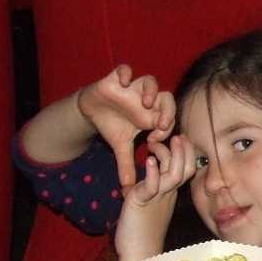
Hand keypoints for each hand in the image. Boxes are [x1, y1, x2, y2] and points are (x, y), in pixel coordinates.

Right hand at [78, 65, 176, 190]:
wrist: (92, 110)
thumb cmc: (112, 126)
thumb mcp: (120, 147)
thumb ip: (126, 166)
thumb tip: (127, 191)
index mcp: (152, 116)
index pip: (169, 119)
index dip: (166, 129)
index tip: (154, 140)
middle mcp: (146, 100)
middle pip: (167, 98)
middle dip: (167, 110)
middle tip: (161, 123)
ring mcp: (133, 88)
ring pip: (150, 81)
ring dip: (151, 91)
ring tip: (145, 103)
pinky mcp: (117, 78)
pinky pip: (125, 69)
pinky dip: (125, 73)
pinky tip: (123, 82)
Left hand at [113, 135, 197, 260]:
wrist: (138, 254)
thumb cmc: (142, 233)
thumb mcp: (150, 205)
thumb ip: (152, 190)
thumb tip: (151, 177)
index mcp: (169, 194)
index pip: (185, 169)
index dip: (186, 154)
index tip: (181, 140)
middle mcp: (167, 195)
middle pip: (185, 169)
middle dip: (184, 151)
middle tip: (179, 136)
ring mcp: (157, 198)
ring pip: (173, 175)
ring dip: (171, 156)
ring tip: (166, 141)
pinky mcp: (142, 202)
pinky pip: (151, 186)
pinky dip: (152, 173)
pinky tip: (149, 161)